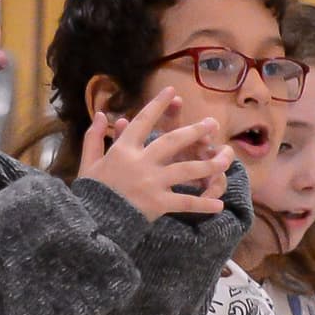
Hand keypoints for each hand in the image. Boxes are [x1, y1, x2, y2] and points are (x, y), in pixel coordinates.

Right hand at [78, 87, 231, 220]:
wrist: (90, 223)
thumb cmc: (89, 193)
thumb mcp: (88, 163)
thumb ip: (94, 137)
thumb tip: (102, 114)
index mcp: (123, 150)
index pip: (143, 121)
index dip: (158, 105)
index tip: (172, 91)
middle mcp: (142, 162)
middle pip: (173, 141)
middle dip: (195, 131)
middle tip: (213, 123)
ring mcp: (152, 183)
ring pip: (187, 169)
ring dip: (209, 163)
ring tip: (226, 158)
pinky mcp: (158, 204)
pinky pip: (185, 203)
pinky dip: (203, 204)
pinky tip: (219, 204)